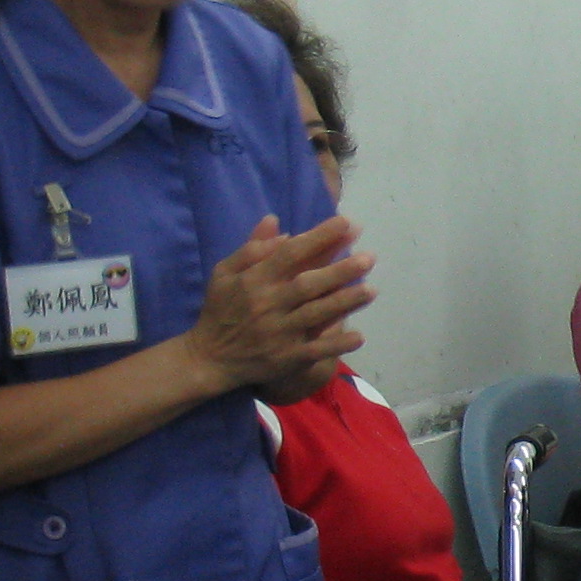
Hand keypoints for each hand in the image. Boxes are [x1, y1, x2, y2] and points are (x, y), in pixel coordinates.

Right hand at [185, 215, 374, 396]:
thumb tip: (277, 222)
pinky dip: (337, 344)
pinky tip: (359, 335)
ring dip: (345, 303)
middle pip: (308, 284)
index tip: (346, 223)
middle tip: (369, 258)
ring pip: (316, 314)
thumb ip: (251, 248)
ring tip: (372, 290)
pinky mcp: (286, 358)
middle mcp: (268, 304)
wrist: (209, 358)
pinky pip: (316, 350)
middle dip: (340, 270)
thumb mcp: (224, 274)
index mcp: (254, 280)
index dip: (318, 237)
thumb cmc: (221, 310)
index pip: (290, 254)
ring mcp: (279, 332)